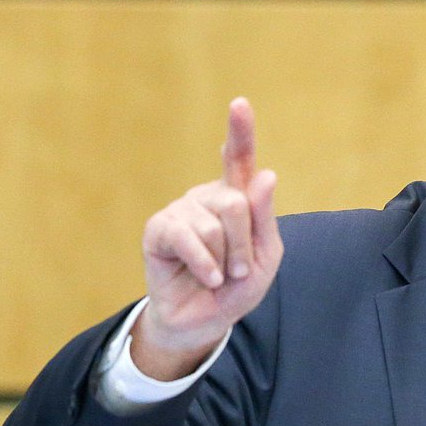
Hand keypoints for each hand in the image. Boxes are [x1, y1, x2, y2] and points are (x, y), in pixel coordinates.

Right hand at [131, 98, 282, 379]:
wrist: (205, 320)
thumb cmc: (238, 285)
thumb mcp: (266, 256)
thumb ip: (265, 217)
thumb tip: (265, 174)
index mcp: (238, 197)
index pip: (240, 160)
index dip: (240, 131)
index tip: (239, 104)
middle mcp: (208, 196)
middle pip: (237, 204)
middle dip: (244, 246)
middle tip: (240, 269)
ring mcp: (182, 210)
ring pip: (214, 225)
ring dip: (225, 261)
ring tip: (219, 274)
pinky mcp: (159, 229)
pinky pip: (188, 238)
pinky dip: (205, 266)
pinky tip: (207, 278)